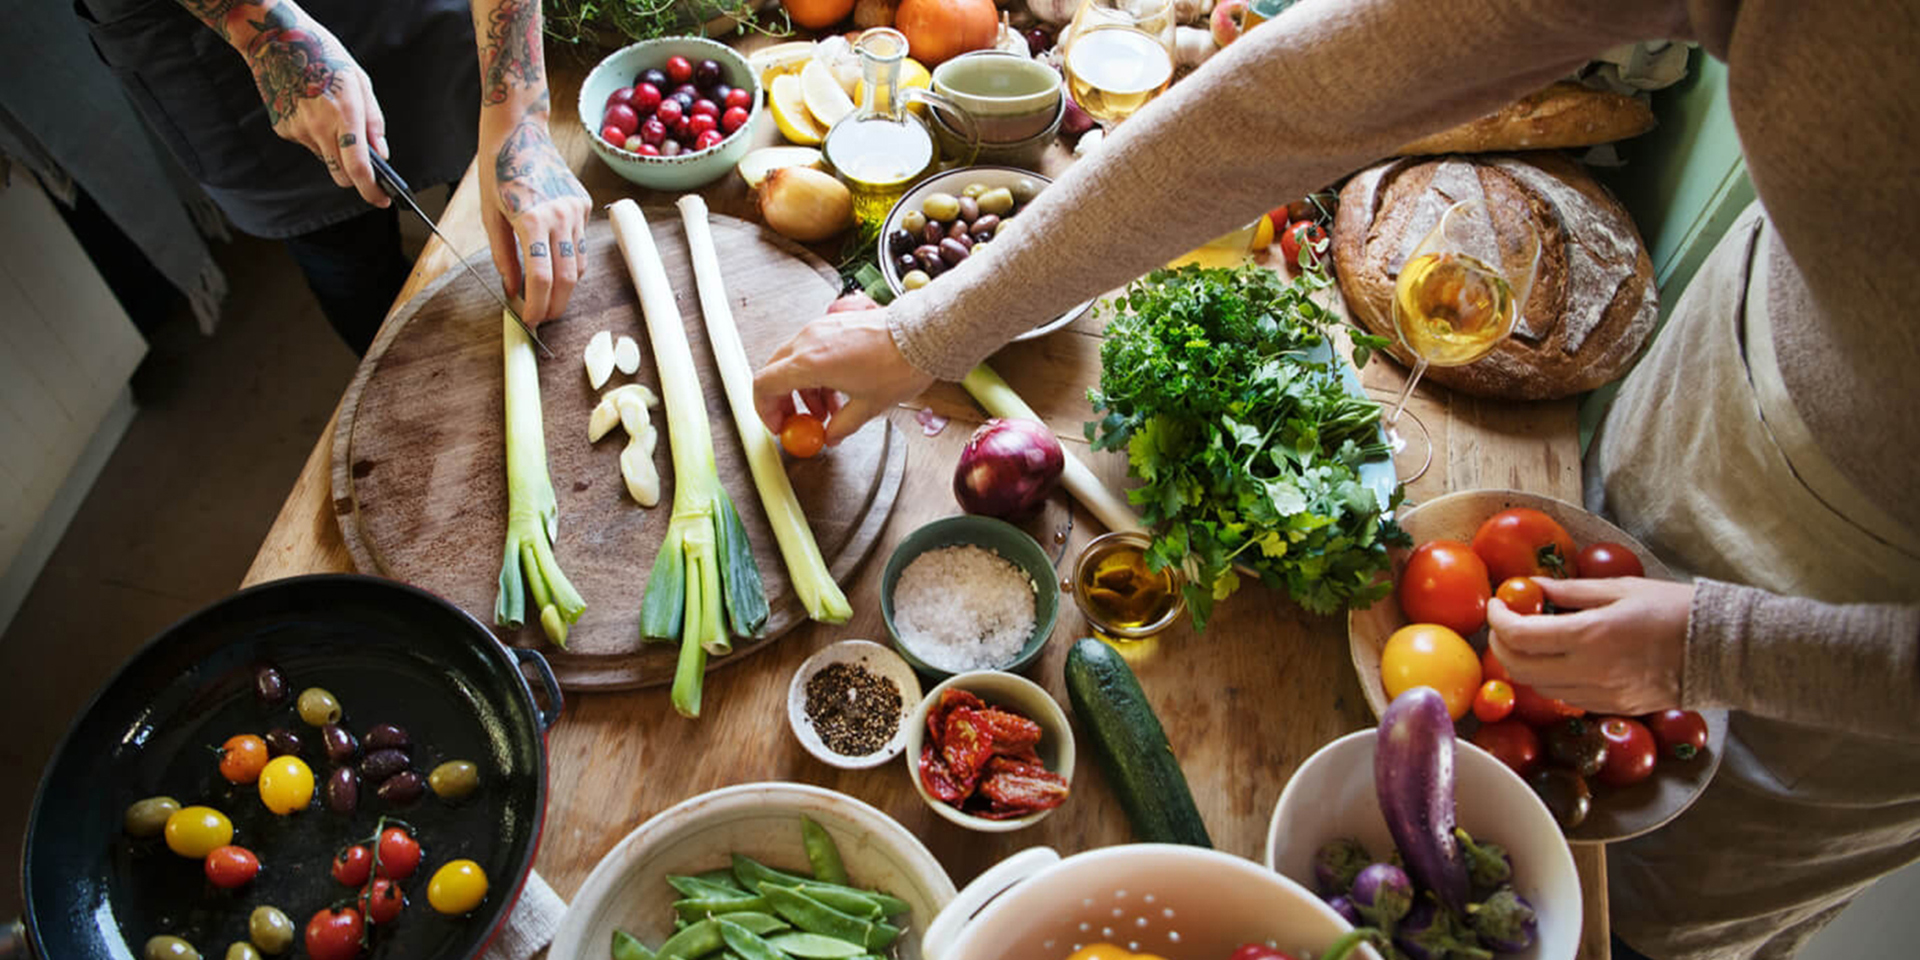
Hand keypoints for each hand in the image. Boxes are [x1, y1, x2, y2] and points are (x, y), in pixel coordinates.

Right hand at [241, 12, 388, 207]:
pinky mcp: (284, 129)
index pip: (358, 168)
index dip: (372, 191)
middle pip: (341, 174)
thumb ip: (373, 121)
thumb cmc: (324, 57)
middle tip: (365, 168)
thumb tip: (382, 154)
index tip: (382, 200)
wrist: (276, 41)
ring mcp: (299, 130)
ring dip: (334, 150)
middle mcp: (320, 127)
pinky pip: (308, 144)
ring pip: (324, 159)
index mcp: (345, 114)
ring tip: (331, 117)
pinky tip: (312, 111)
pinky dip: (316, 136)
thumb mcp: (360, 82)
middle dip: (355, 178)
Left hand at [479, 99, 591, 323]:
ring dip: (564, 285)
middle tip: (542, 318)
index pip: (541, 278)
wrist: (520, 131)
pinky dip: (569, 259)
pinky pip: (580, 243)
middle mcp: (561, 216)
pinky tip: (552, 258)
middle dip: (556, 305)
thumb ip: (503, 257)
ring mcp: (577, 210)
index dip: (536, 306)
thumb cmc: (498, 170)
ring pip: (579, 264)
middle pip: (567, 278)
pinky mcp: (584, 204)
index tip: (529, 320)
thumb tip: (512, 290)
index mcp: (532, 220)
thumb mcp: (490, 216)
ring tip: (546, 294)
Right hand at [753, 294, 934, 445]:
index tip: (779, 425)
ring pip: (795, 361)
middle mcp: (809, 339)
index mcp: (810, 362)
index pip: (764, 384)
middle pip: (776, 372)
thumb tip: (831, 435)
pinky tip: (838, 388)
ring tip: (828, 409)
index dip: (765, 410)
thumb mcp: (868, 406)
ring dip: (804, 388)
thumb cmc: (899, 364)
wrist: (924, 334)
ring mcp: (821, 327)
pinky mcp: (834, 322)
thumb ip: (842, 425)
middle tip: (798, 420)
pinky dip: (816, 371)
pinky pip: (812, 349)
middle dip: (783, 400)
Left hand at [1487, 576, 1693, 714]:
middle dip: (1502, 644)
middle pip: (1519, 669)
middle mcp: (1589, 672)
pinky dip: (1548, 678)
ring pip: (1537, 688)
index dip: (1498, 619)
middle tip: (1505, 622)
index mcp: (1590, 637)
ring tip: (1529, 638)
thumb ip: (1570, 592)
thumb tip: (1531, 587)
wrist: (1719, 650)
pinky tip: (1558, 658)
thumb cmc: (1674, 610)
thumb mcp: (1620, 589)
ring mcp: (1599, 695)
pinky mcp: (1610, 708)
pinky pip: (1563, 697)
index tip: (1497, 604)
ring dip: (1523, 663)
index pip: (1521, 636)